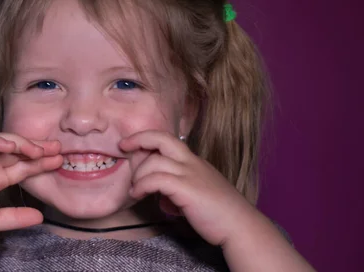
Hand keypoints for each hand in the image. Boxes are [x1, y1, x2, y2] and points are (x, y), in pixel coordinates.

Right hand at [0, 133, 61, 234]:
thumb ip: (17, 217)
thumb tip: (41, 218)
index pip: (24, 166)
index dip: (41, 162)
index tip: (60, 160)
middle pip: (19, 151)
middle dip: (38, 148)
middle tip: (58, 147)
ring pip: (4, 143)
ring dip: (22, 144)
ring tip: (38, 149)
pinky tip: (11, 145)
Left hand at [120, 130, 259, 246]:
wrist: (240, 226)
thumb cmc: (219, 213)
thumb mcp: (197, 193)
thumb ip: (178, 190)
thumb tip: (161, 198)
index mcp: (194, 161)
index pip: (168, 139)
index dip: (147, 137)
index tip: (131, 144)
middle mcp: (192, 162)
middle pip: (161, 138)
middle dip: (138, 139)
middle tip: (123, 148)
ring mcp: (190, 174)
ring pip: (154, 161)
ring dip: (138, 174)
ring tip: (135, 190)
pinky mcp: (187, 189)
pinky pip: (156, 179)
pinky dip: (142, 185)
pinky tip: (139, 194)